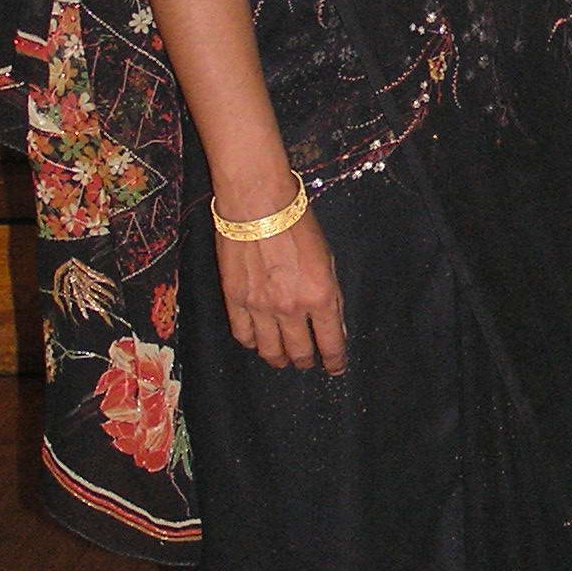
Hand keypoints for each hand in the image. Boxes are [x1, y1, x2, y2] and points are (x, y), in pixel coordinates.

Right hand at [216, 204, 347, 371]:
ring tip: (283, 358)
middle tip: (309, 361)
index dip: (335, 360)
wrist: (258, 204)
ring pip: (269, 351)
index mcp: (320, 296)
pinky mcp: (235, 300)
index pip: (331, 342)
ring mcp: (260, 307)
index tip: (336, 367)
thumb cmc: (298, 225)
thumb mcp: (328, 259)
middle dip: (307, 361)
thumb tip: (334, 325)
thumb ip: (331, 296)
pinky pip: (243, 335)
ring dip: (279, 358)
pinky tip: (258, 341)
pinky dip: (252, 343)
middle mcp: (291, 308)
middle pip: (299, 353)